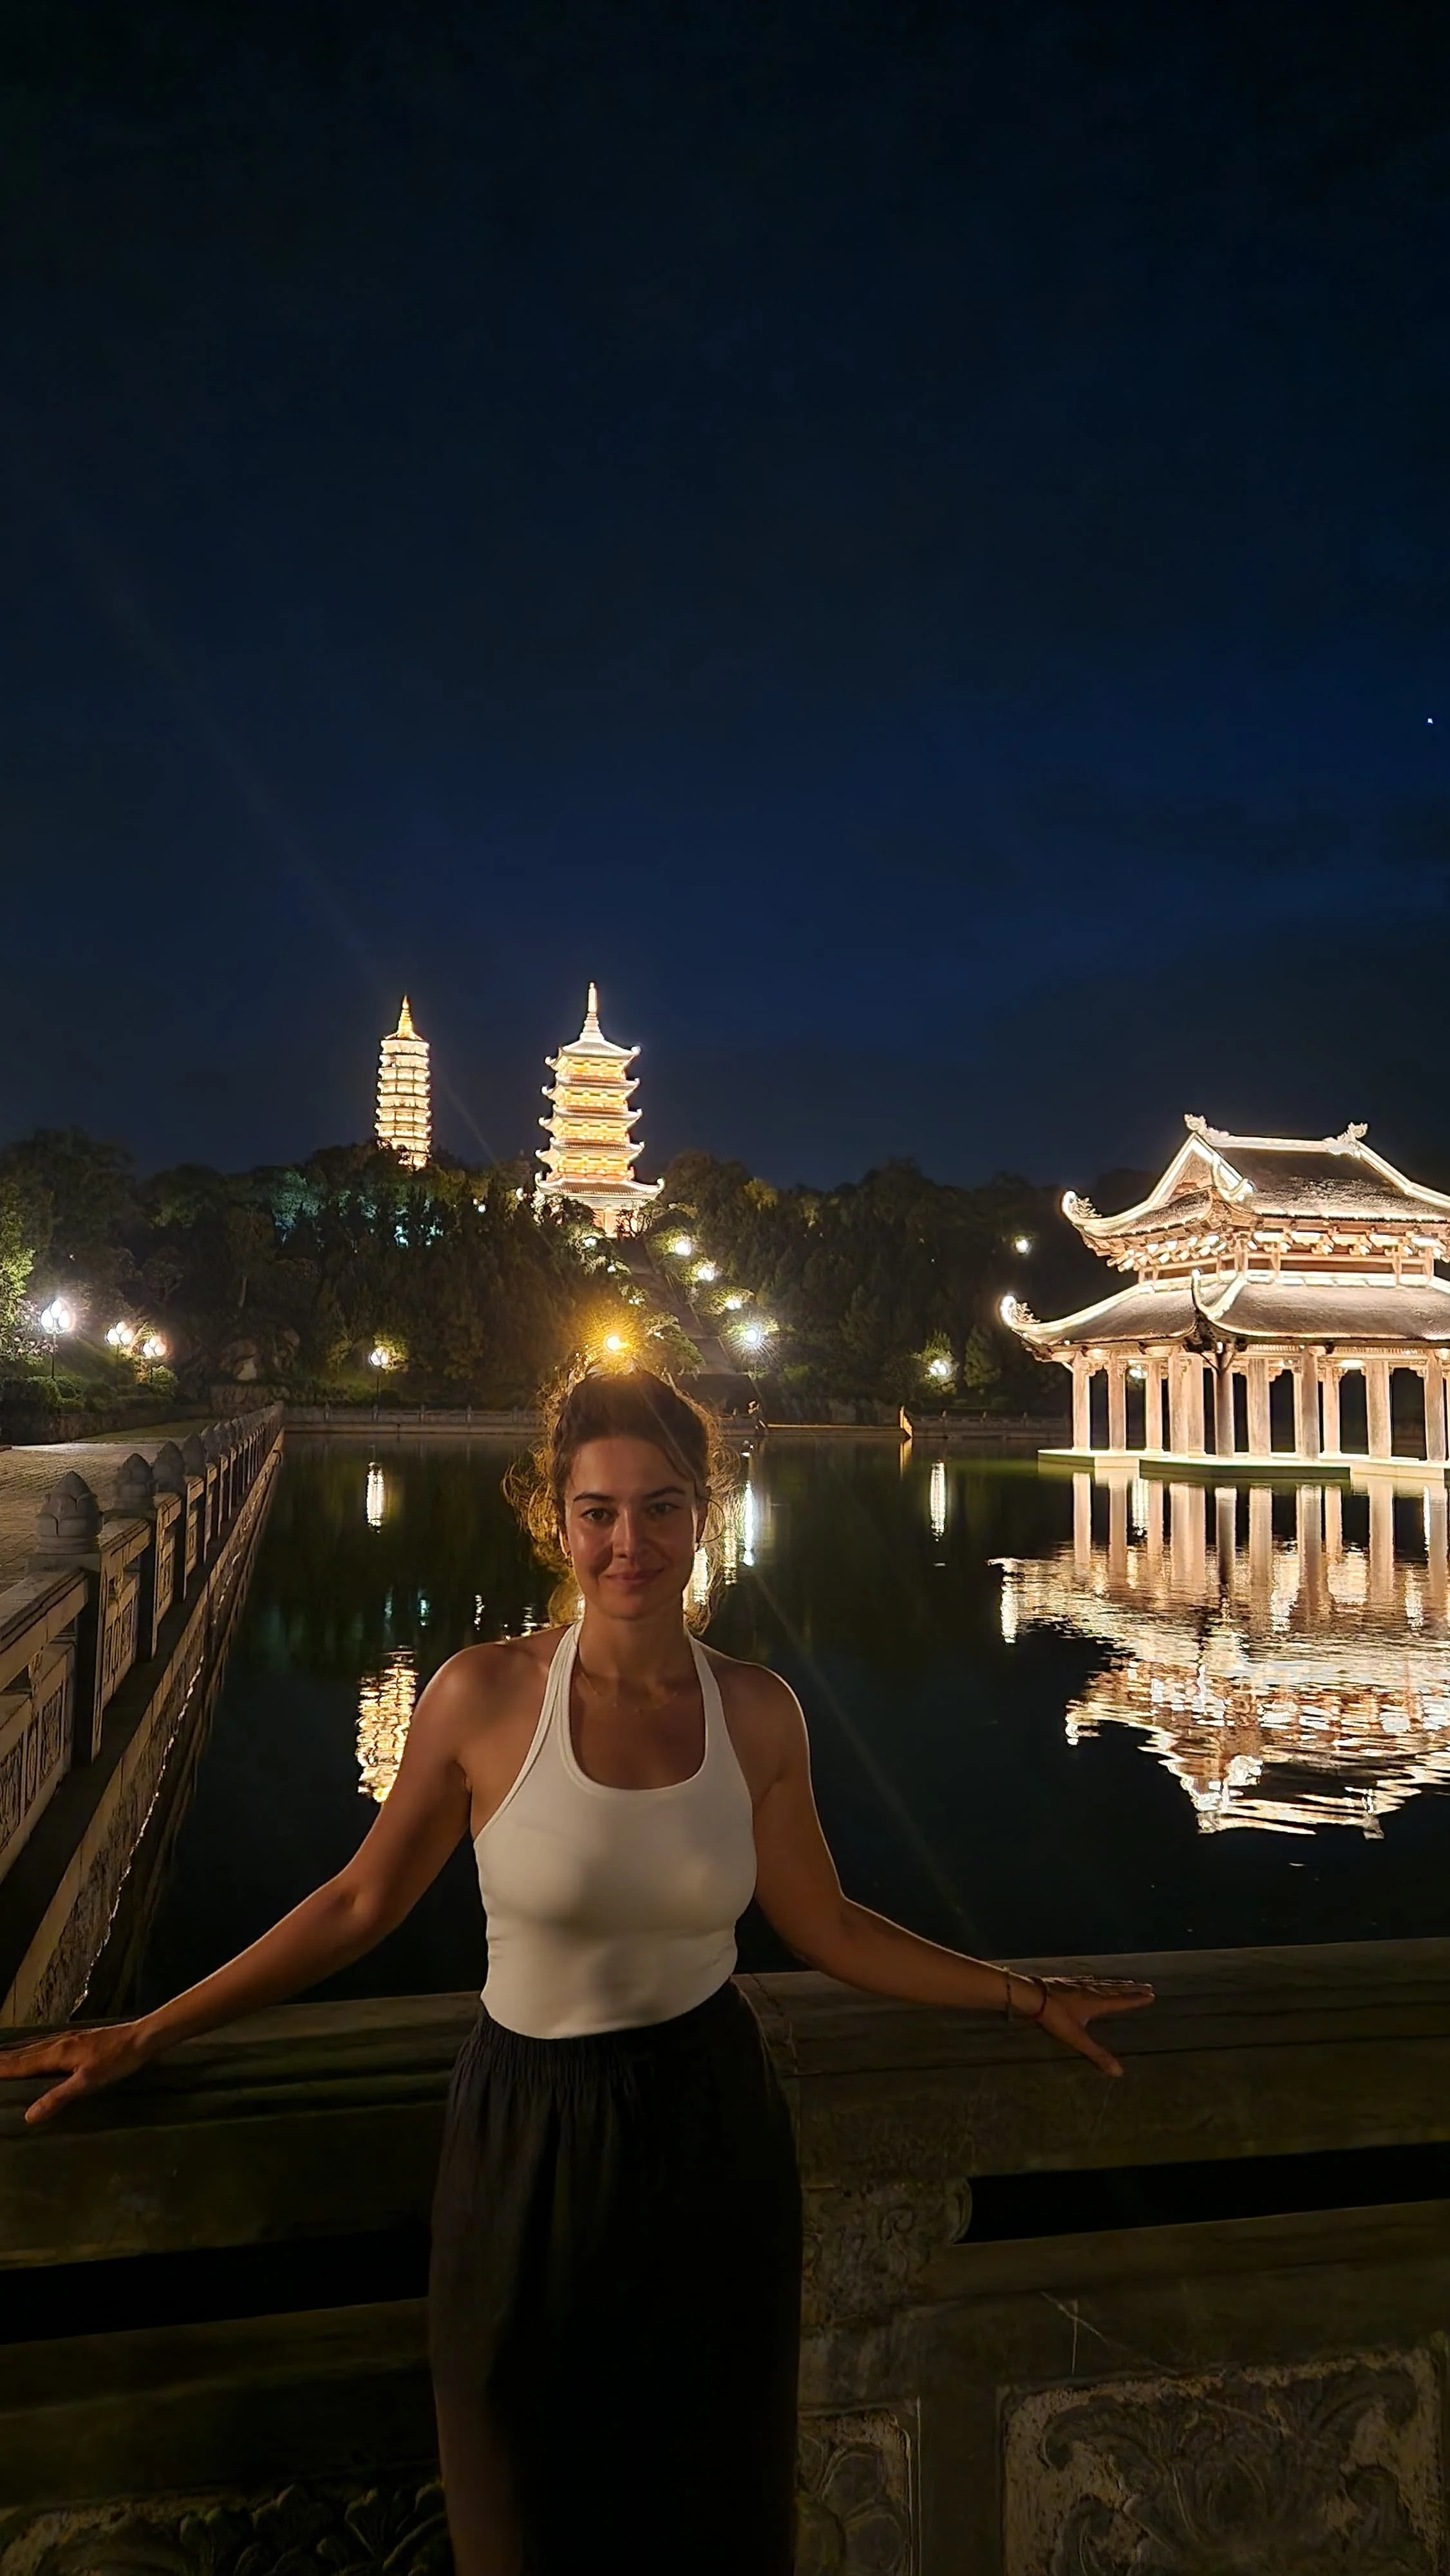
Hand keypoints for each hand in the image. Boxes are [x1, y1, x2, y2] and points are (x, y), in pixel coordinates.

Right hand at [0, 2020, 157, 2125]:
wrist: (141, 2037)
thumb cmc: (116, 2060)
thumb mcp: (87, 2082)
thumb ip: (57, 2098)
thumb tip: (28, 2115)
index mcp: (57, 2054)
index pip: (21, 2064)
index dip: (1, 2068)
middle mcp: (58, 2044)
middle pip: (24, 2053)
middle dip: (3, 2059)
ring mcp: (69, 2040)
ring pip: (34, 2048)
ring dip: (16, 2053)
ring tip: (1, 2057)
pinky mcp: (79, 2040)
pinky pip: (46, 2045)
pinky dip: (32, 2050)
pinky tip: (36, 2051)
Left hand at [1010, 1973, 1154, 2077]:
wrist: (1031, 1995)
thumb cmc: (1055, 2016)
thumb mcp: (1077, 2038)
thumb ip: (1097, 2054)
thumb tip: (1119, 2072)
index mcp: (1097, 2002)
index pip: (1122, 2001)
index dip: (1136, 1999)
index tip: (1151, 1994)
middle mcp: (1091, 1990)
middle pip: (1116, 1988)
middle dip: (1132, 1988)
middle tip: (1146, 1986)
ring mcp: (1078, 1984)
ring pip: (1103, 1983)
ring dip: (1117, 1983)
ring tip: (1126, 1982)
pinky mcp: (1066, 1981)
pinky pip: (1088, 1980)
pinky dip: (1097, 1980)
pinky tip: (1093, 1980)